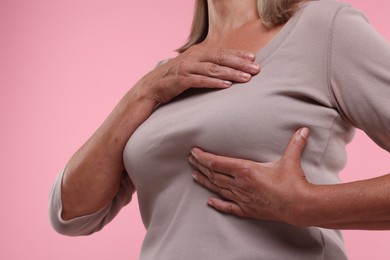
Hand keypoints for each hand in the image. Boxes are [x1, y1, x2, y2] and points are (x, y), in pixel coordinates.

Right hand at [135, 45, 259, 103]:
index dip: (238, 55)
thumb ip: (206, 67)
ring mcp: (187, 67)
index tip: (254, 58)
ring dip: (232, 74)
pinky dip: (215, 83)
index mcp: (197, 52)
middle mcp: (193, 57)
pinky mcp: (181, 79)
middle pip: (221, 58)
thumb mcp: (192, 68)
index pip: (222, 52)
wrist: (151, 87)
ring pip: (214, 69)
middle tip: (257, 69)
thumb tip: (226, 71)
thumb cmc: (174, 79)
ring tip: (247, 78)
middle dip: (240, 64)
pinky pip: (201, 81)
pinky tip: (227, 86)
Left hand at [188, 127, 312, 225]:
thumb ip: (294, 143)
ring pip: (218, 189)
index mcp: (245, 170)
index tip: (194, 152)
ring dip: (205, 181)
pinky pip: (228, 207)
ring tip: (194, 175)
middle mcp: (240, 185)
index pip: (217, 163)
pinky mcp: (247, 210)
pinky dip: (218, 203)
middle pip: (213, 174)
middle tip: (190, 159)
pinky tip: (209, 201)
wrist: (299, 206)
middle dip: (200, 166)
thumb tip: (303, 129)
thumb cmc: (293, 183)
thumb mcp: (290, 160)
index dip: (203, 157)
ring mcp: (242, 198)